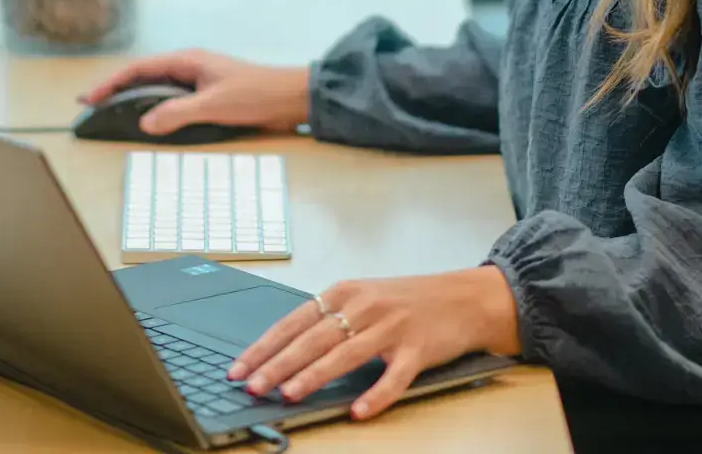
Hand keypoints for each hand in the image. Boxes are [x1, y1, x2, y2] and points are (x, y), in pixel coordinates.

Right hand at [78, 49, 310, 136]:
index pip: (139, 69)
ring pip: (158, 88)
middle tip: (92, 106)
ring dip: (135, 99)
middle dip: (117, 89)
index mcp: (188, 60)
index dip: (111, 82)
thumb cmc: (255, 95)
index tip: (89, 97)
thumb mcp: (213, 105)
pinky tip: (150, 122)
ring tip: (113, 113)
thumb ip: (177, 113)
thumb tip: (144, 122)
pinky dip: (155, 108)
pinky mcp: (208, 94)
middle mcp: (190, 67)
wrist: (290, 97)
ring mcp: (199, 80)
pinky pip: (173, 99)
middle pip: (144, 76)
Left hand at [226, 267, 520, 419]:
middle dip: (279, 363)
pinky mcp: (418, 349)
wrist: (463, 297)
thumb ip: (330, 320)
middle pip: (314, 338)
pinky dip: (375, 395)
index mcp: (345, 292)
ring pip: (345, 354)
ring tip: (289, 395)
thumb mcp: (364, 298)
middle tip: (254, 385)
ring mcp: (392, 326)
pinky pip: (393, 376)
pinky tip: (358, 411)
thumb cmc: (406, 301)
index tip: (238, 368)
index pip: (295, 321)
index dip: (265, 346)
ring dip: (314, 375)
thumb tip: (284, 353)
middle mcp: (365, 305)